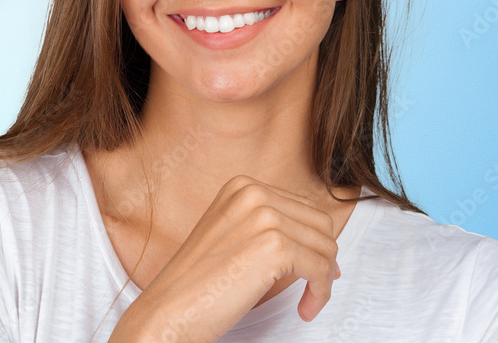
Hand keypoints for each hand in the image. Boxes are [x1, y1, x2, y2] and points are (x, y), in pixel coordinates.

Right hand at [109, 175, 340, 341]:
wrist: (170, 307)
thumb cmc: (199, 281)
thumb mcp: (235, 236)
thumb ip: (270, 226)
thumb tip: (320, 235)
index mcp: (242, 187)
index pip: (304, 206)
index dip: (313, 241)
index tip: (313, 267)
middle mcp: (253, 194)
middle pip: (321, 224)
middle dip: (323, 258)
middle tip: (313, 286)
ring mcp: (264, 217)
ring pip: (326, 246)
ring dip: (323, 279)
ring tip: (307, 300)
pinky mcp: (275, 246)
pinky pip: (321, 269)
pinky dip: (320, 294)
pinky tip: (304, 309)